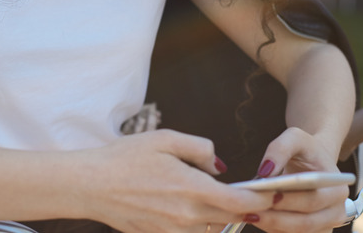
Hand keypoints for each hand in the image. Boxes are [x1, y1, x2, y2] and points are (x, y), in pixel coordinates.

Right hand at [80, 130, 274, 232]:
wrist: (90, 186)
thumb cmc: (125, 157)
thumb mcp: (165, 139)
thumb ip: (200, 148)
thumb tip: (219, 166)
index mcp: (190, 188)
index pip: (239, 202)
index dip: (261, 200)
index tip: (272, 194)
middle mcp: (186, 216)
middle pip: (231, 219)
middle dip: (245, 208)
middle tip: (254, 196)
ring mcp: (172, 231)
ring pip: (212, 230)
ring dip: (220, 217)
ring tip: (215, 200)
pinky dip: (198, 225)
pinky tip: (190, 209)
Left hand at [249, 127, 349, 232]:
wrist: (312, 162)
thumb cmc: (306, 150)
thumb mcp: (295, 138)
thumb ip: (280, 149)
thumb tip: (265, 171)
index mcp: (337, 189)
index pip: (313, 201)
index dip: (290, 201)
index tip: (269, 196)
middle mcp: (335, 212)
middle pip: (305, 223)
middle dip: (275, 218)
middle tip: (249, 210)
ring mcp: (323, 226)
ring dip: (270, 225)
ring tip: (247, 214)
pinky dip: (269, 228)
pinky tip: (252, 216)